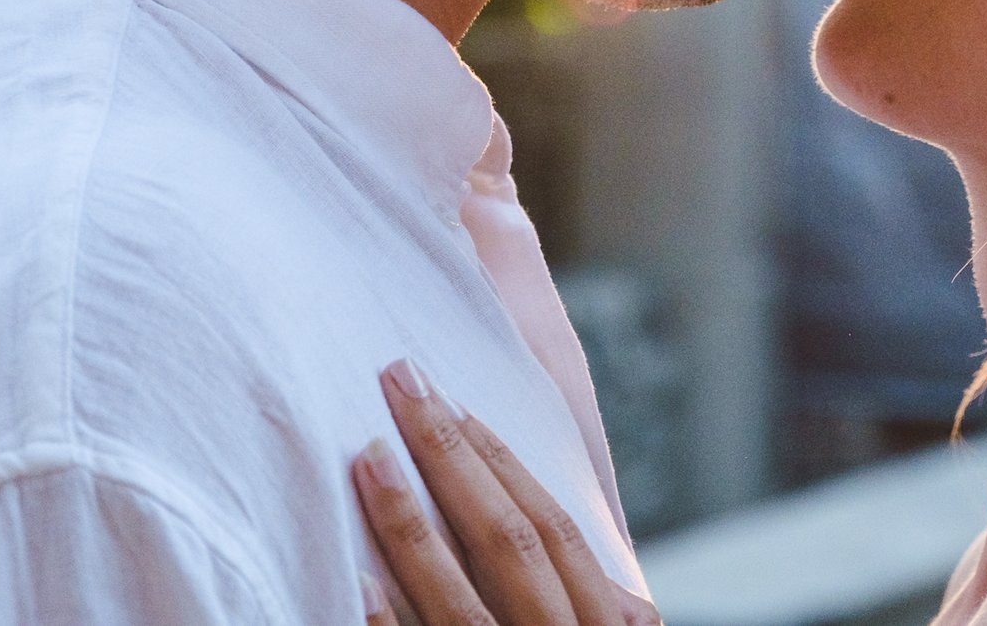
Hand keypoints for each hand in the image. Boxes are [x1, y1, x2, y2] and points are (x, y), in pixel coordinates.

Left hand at [351, 357, 660, 625]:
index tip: (450, 400)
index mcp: (597, 618)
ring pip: (454, 598)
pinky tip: (353, 573)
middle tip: (403, 384)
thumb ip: (605, 600)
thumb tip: (633, 589)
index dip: (500, 461)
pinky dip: (381, 619)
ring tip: (370, 455)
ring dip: (408, 524)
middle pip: (506, 542)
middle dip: (449, 461)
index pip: (552, 526)